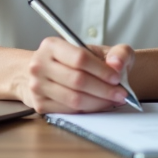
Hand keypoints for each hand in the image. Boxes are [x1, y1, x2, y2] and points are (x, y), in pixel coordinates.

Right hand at [18, 37, 134, 113]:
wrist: (47, 71)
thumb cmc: (75, 60)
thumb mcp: (97, 50)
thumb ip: (116, 52)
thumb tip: (117, 65)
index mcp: (51, 45)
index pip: (80, 58)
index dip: (102, 70)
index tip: (117, 78)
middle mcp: (39, 65)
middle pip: (77, 80)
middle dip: (104, 90)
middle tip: (121, 94)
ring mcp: (37, 86)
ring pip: (74, 99)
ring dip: (98, 103)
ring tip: (113, 100)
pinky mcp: (39, 105)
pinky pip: (69, 111)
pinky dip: (88, 110)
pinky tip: (98, 105)